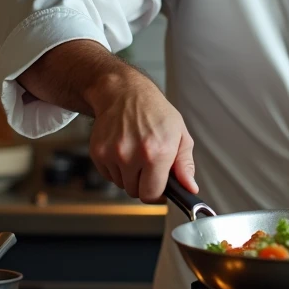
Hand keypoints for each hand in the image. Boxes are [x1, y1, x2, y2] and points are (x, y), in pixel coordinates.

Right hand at [86, 70, 196, 203]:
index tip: (159, 185)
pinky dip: (115, 168)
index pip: (152, 194)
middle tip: (147, 164)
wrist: (125, 93)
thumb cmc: (155, 112)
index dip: (157, 192)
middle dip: (143, 183)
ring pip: (121, 184)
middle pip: (135, 192)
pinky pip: (108, 175)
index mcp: (158, 152)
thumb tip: (190, 188)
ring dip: (128, 175)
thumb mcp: (180, 134)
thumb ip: (185, 164)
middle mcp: (134, 155)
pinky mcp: (98, 152)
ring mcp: (113, 154)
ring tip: (135, 152)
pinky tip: (123, 149)